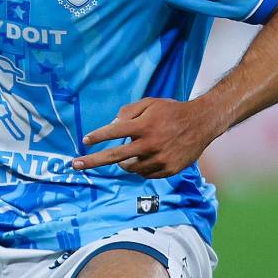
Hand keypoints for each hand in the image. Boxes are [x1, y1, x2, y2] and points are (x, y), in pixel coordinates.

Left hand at [72, 96, 226, 176]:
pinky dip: (140, 167)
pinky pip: (145, 174)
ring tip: (131, 153)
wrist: (202, 123)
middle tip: (74, 165)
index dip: (97, 137)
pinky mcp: (168, 169)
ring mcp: (159, 159)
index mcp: (144, 125)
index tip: (85, 141)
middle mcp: (150, 143)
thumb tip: (110, 126)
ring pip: (129, 167)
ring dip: (124, 162)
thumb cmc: (171, 111)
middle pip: (114, 156)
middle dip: (92, 161)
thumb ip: (128, 112)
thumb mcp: (150, 103)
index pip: (113, 132)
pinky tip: (146, 157)